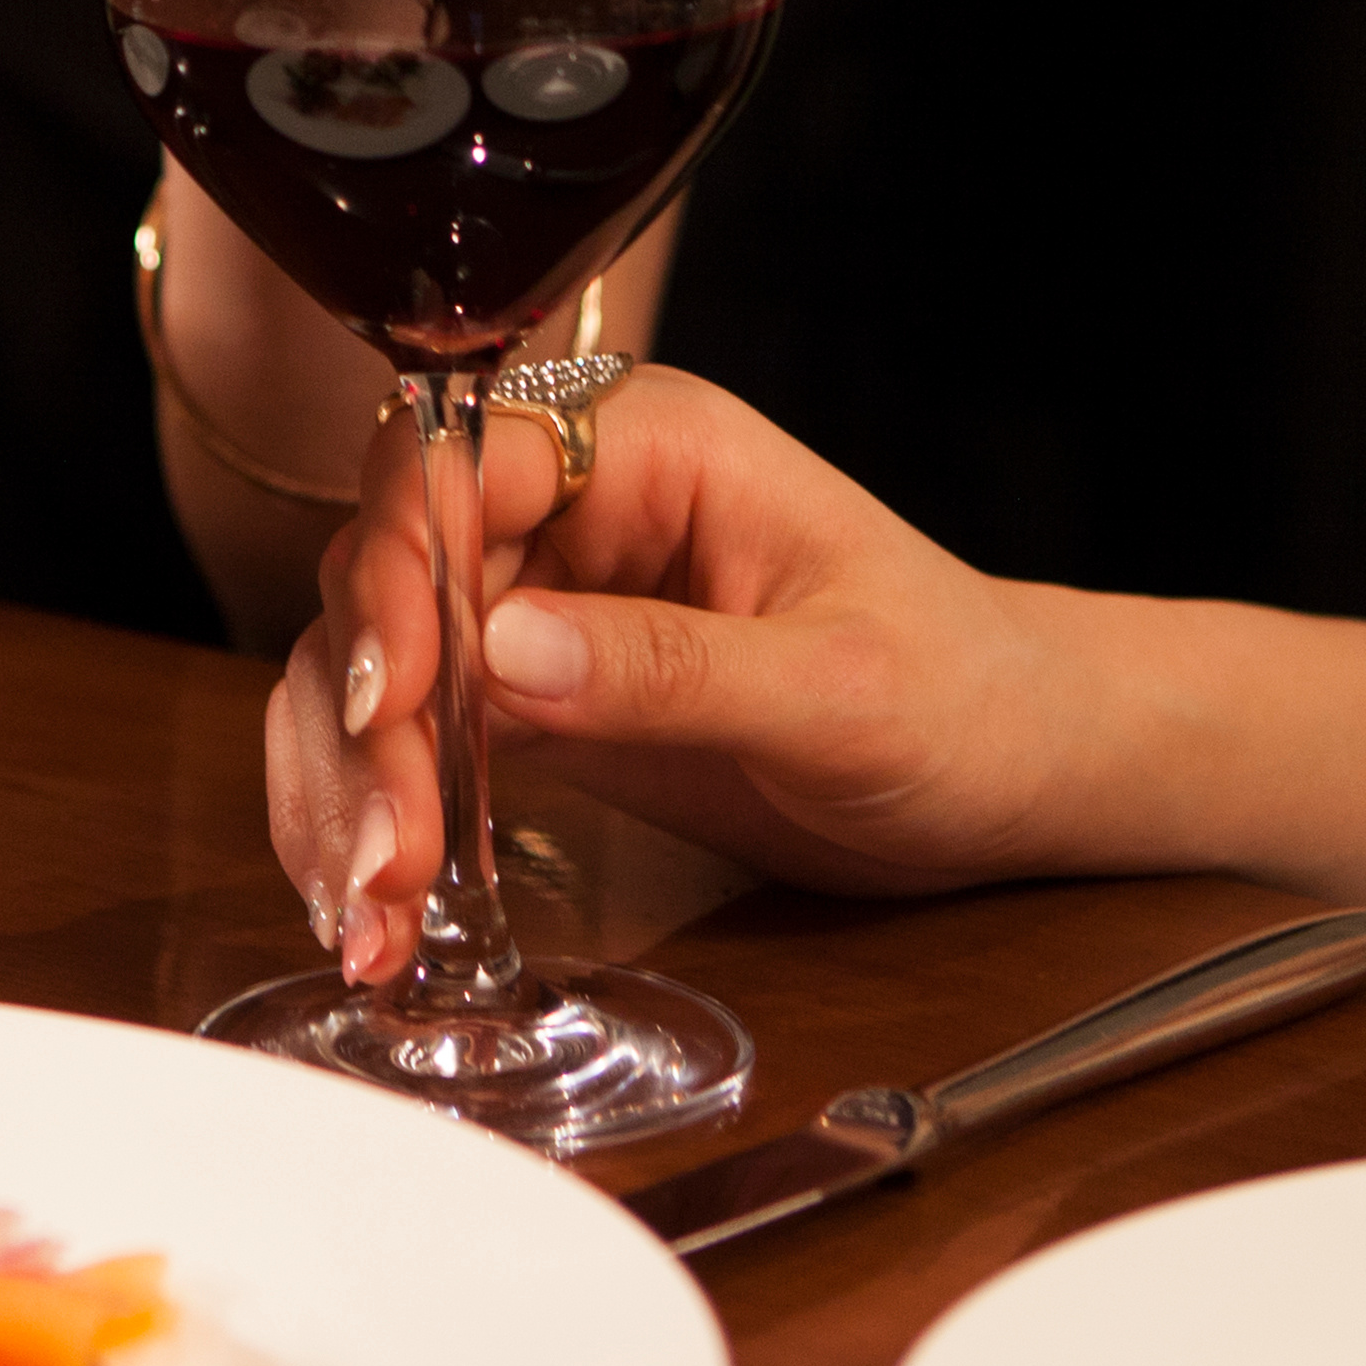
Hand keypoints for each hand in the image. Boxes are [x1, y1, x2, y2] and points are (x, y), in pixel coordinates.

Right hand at [266, 369, 1076, 982]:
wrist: (1017, 773)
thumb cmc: (965, 696)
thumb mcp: (839, 688)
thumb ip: (673, 667)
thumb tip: (505, 652)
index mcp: (646, 446)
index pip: (459, 462)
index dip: (403, 571)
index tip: (395, 704)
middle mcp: (569, 507)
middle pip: (389, 574)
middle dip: (364, 722)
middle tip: (386, 861)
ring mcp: (538, 602)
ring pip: (373, 669)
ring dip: (348, 790)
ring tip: (372, 919)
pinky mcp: (529, 702)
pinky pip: (409, 745)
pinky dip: (376, 825)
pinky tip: (380, 916)